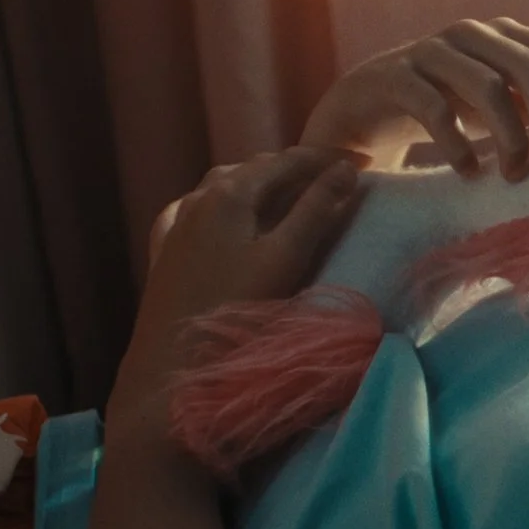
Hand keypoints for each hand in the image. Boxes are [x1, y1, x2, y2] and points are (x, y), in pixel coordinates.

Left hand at [112, 146, 361, 429]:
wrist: (170, 371)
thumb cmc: (236, 314)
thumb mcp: (286, 259)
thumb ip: (316, 211)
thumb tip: (346, 169)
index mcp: (229, 194)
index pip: (286, 161)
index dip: (326, 158)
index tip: (361, 161)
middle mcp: (198, 199)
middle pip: (255, 169)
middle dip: (296, 168)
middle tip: (335, 177)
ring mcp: (178, 225)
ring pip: (225, 187)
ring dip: (262, 184)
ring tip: (294, 193)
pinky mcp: (167, 252)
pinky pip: (199, 210)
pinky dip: (227, 202)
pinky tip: (230, 215)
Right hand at [297, 17, 528, 180]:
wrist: (367, 109)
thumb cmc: (449, 107)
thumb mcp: (506, 105)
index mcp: (505, 36)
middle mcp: (472, 34)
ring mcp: (431, 51)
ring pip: (488, 85)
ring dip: (511, 137)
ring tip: (514, 175)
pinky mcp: (395, 76)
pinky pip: (434, 107)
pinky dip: (458, 145)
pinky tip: (469, 173)